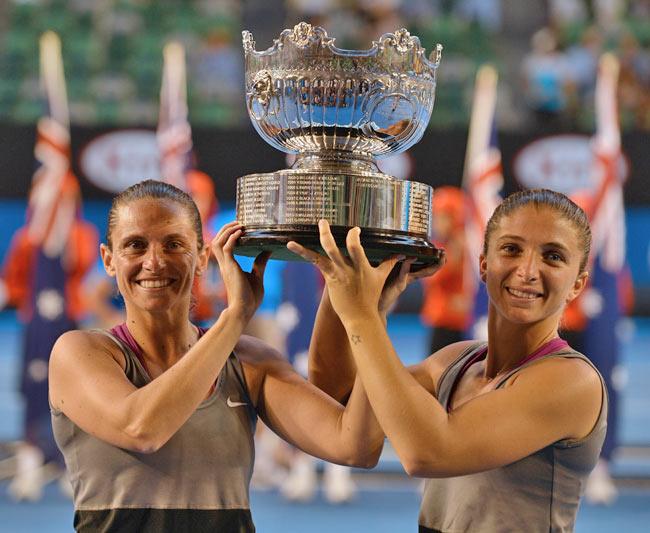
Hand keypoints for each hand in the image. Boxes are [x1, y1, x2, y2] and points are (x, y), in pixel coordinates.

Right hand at [210, 222, 269, 321]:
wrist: (244, 310)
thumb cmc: (250, 298)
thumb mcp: (257, 275)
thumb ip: (260, 262)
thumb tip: (269, 250)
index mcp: (229, 266)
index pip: (222, 246)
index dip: (227, 234)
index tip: (239, 226)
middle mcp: (224, 264)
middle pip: (216, 240)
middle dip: (225, 229)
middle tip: (238, 222)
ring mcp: (226, 266)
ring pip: (218, 242)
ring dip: (227, 231)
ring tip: (239, 224)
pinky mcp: (230, 267)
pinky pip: (226, 248)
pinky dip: (232, 238)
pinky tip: (241, 232)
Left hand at [287, 220, 402, 322]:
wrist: (360, 317)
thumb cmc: (370, 297)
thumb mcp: (381, 278)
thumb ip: (389, 263)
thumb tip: (401, 254)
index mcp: (361, 267)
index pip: (356, 247)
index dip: (353, 236)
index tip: (354, 229)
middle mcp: (348, 269)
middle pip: (338, 248)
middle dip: (329, 234)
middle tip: (323, 221)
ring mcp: (337, 274)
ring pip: (325, 254)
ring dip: (318, 239)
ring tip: (311, 226)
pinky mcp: (329, 277)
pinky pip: (314, 262)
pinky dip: (302, 252)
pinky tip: (291, 244)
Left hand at [378, 252, 445, 319]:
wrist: (375, 303)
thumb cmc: (380, 287)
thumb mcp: (387, 271)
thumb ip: (393, 261)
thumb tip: (398, 250)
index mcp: (408, 274)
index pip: (425, 266)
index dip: (434, 260)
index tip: (441, 252)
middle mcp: (409, 278)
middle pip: (428, 270)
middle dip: (438, 262)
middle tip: (444, 254)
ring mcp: (405, 282)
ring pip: (422, 273)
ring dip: (432, 265)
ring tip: (440, 258)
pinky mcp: (398, 286)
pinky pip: (404, 274)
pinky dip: (407, 266)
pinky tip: (411, 259)